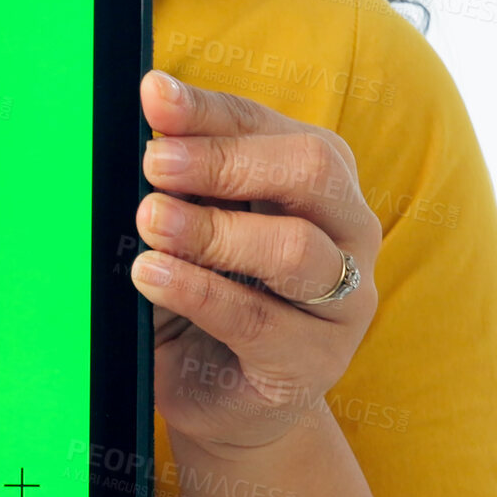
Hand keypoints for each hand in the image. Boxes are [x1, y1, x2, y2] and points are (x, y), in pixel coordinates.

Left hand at [131, 71, 380, 457]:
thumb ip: (179, 171)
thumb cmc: (206, 291)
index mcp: (318, 177)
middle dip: (225, 161)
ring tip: (149, 223)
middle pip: (311, 171)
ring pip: (296, 251)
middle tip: (153, 164)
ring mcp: (343, 300)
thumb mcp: (189, 223)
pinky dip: (198, 292)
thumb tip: (150, 105)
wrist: (224, 399)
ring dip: (213, 231)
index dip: (208, 110)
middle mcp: (348, 230)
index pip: (267, 125)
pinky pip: (259, 320)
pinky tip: (151, 275)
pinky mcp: (313, 362)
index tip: (153, 97)